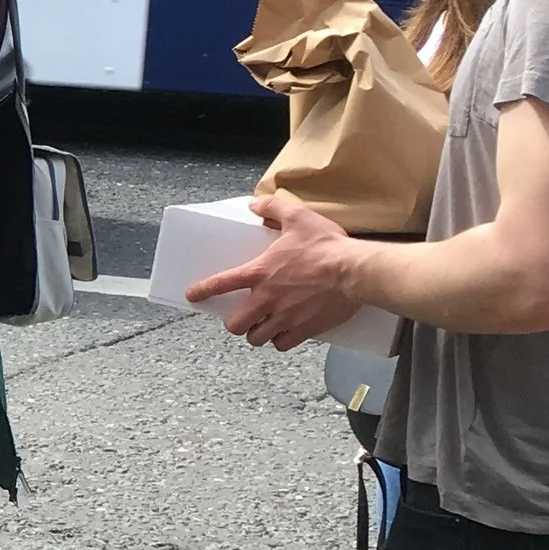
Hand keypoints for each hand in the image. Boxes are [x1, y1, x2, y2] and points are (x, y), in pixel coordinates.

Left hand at [186, 191, 364, 349]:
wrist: (356, 271)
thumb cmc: (327, 245)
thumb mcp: (298, 217)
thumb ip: (273, 209)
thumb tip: (255, 204)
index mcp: (261, 272)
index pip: (221, 283)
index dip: (203, 291)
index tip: (192, 296)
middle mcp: (267, 298)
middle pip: (235, 324)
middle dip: (235, 323)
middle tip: (242, 317)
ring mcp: (284, 316)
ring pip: (256, 338)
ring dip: (256, 334)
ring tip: (261, 326)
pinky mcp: (303, 329)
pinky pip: (282, 345)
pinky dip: (280, 341)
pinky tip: (283, 333)